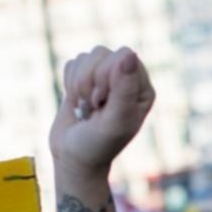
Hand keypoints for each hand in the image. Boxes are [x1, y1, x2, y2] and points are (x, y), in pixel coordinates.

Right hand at [48, 46, 155, 175]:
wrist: (74, 158)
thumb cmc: (98, 145)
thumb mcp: (115, 121)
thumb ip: (124, 88)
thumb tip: (129, 54)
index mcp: (142, 88)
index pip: (122, 56)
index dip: (106, 76)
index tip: (103, 103)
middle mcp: (127, 79)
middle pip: (101, 53)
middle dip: (89, 82)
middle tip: (94, 108)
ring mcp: (106, 77)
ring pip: (85, 57)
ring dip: (78, 86)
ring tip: (86, 108)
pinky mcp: (85, 78)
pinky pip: (72, 63)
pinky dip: (69, 85)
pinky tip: (78, 104)